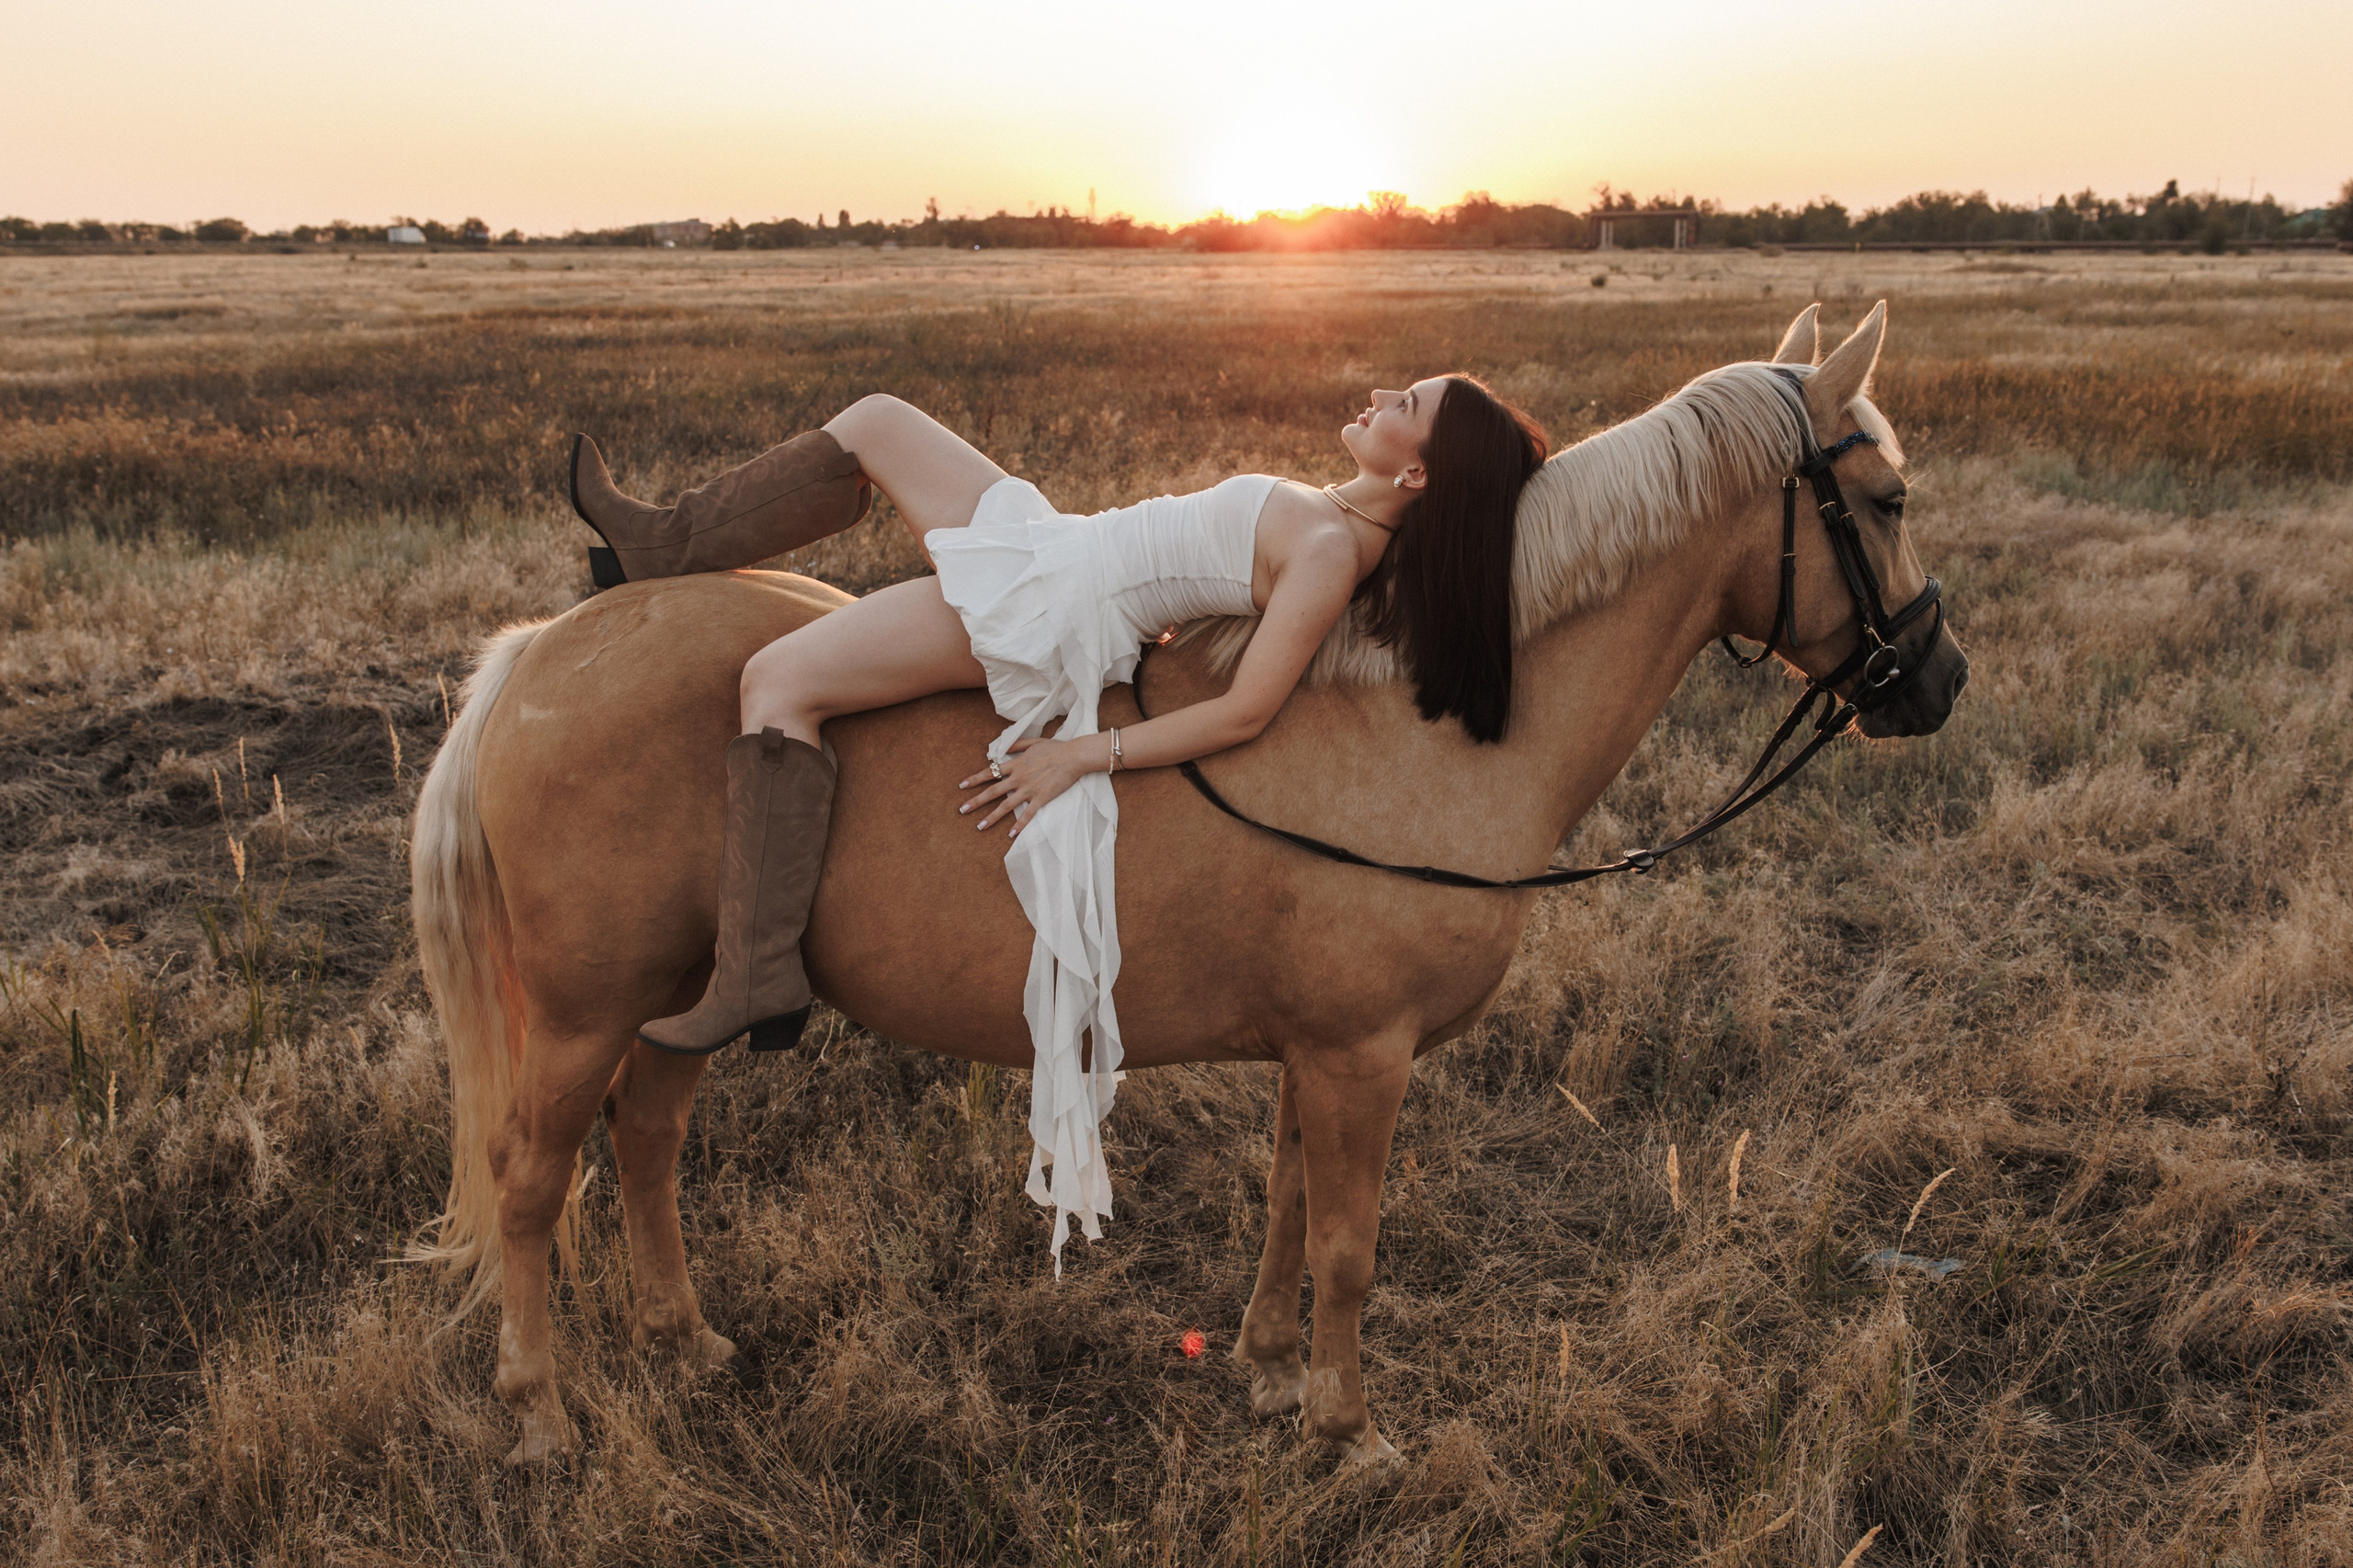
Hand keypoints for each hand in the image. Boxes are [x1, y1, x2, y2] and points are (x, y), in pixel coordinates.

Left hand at [957, 736, 1095, 835]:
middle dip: (976, 801)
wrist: (1074, 757)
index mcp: (1016, 764)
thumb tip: (1002, 748)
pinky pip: (1028, 814)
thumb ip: (1016, 745)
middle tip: (962, 810)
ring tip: (980, 827)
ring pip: (1006, 805)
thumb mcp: (1033, 742)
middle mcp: (1019, 778)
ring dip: (992, 817)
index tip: (962, 785)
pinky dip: (1019, 825)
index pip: (990, 772)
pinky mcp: (1041, 798)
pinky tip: (1010, 835)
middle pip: (993, 791)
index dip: (975, 779)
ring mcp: (1029, 789)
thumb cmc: (1055, 748)